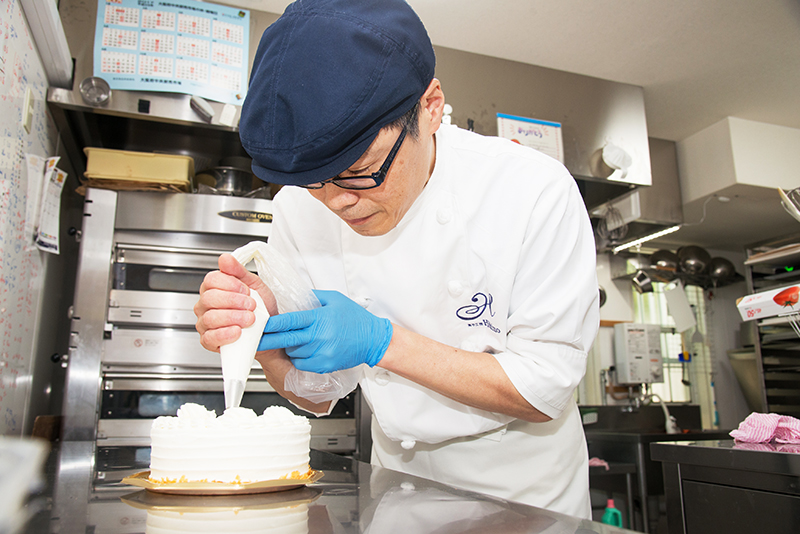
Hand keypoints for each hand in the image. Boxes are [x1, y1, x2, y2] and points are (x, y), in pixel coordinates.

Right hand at [195, 253, 277, 351]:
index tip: (246, 290)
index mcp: (214, 288)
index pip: (211, 280)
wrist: (270, 332)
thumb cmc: (261, 309)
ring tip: (250, 319)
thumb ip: (239, 271)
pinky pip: (209, 338)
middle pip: (209, 298)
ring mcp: (204, 323)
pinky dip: (225, 334)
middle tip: (251, 305)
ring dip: (233, 317)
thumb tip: (225, 258)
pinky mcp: (208, 341)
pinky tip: (238, 331)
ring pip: (210, 318)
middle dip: (234, 301)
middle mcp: (205, 305)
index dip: (230, 284)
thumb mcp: (255, 285)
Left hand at [257, 290, 392, 372]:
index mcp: (320, 318)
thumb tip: (294, 296)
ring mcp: (321, 353)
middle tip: (255, 339)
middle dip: (267, 340)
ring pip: (293, 352)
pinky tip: (305, 349)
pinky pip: (301, 363)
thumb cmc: (356, 319)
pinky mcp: (324, 365)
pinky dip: (299, 357)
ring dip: (289, 346)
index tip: (260, 324)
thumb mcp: (335, 299)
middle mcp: (319, 337)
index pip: (289, 321)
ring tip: (298, 339)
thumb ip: (313, 297)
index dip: (272, 323)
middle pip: (285, 340)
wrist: (373, 340)